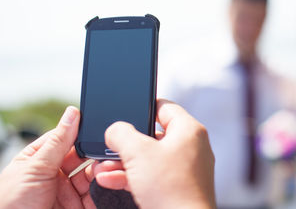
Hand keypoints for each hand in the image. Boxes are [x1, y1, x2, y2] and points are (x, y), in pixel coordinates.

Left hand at [0, 106, 94, 208]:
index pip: (65, 138)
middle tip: (102, 151)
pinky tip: (104, 184)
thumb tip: (72, 113)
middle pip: (82, 156)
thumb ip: (58, 141)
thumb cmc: (10, 204)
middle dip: (93, 153)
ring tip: (103, 170)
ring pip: (91, 174)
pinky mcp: (78, 206)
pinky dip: (103, 188)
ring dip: (99, 171)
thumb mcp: (35, 167)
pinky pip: (96, 194)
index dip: (80, 131)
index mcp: (39, 158)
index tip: (96, 125)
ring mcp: (67, 191)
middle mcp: (54, 173)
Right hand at [93, 99, 215, 208]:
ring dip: (124, 162)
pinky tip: (111, 180)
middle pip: (153, 135)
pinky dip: (133, 176)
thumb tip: (115, 129)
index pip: (165, 107)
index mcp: (189, 130)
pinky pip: (153, 175)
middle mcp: (191, 147)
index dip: (143, 106)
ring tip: (103, 168)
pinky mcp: (178, 186)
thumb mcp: (138, 153)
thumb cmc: (171, 190)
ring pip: (150, 157)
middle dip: (126, 143)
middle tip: (110, 147)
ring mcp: (186, 168)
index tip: (127, 111)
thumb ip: (122, 133)